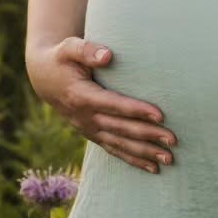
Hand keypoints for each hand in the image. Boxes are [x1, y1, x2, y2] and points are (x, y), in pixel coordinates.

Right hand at [27, 37, 176, 173]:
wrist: (44, 78)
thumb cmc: (61, 59)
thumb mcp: (68, 48)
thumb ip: (86, 50)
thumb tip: (108, 55)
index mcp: (81, 96)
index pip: (113, 105)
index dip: (136, 110)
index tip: (160, 115)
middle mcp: (85, 117)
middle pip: (121, 128)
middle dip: (148, 135)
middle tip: (173, 139)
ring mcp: (89, 129)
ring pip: (120, 144)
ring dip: (145, 153)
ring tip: (169, 159)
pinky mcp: (93, 134)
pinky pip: (114, 150)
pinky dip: (133, 160)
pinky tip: (153, 168)